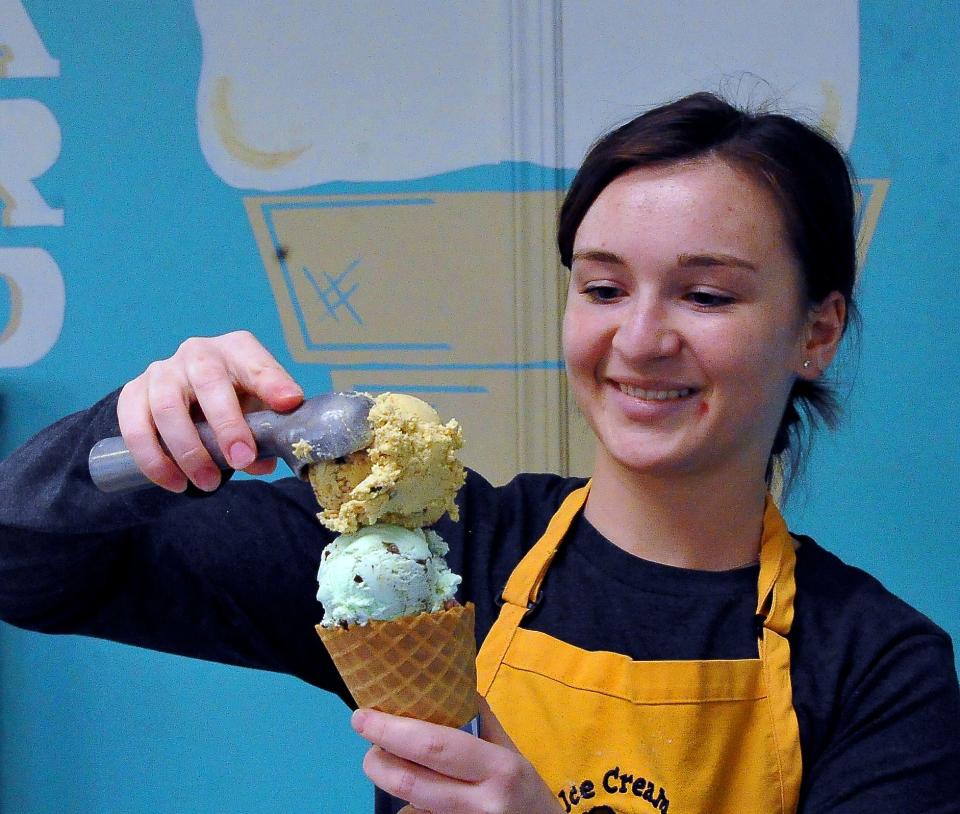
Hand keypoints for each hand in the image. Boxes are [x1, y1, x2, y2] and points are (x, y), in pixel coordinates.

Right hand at [116, 331, 302, 491]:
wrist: (188, 395)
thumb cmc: (234, 400)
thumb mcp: (257, 408)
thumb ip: (265, 432)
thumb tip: (261, 462)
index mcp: (236, 350)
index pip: (255, 361)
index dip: (272, 381)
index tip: (289, 402)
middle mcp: (197, 353)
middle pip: (208, 382)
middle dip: (227, 426)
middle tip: (241, 461)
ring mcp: (161, 370)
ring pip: (167, 407)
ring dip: (189, 452)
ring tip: (208, 483)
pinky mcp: (133, 393)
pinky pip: (135, 427)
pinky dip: (154, 460)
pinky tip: (174, 482)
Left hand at [351, 698, 560, 813]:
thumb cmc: (529, 792)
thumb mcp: (513, 753)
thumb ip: (482, 722)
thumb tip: (449, 683)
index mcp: (498, 768)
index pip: (434, 747)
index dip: (392, 731)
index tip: (362, 717)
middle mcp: (481, 802)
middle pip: (410, 783)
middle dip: (378, 761)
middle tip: (369, 745)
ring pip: (409, 808)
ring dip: (391, 783)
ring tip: (390, 765)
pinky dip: (409, 808)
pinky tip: (416, 796)